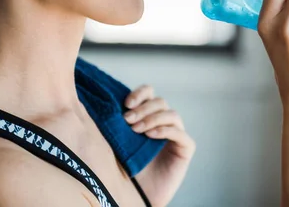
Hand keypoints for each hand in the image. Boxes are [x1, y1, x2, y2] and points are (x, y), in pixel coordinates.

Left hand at [124, 85, 194, 206]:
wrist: (132, 198)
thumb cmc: (122, 169)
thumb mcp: (115, 141)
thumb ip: (115, 122)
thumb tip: (103, 101)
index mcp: (147, 116)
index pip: (149, 93)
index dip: (140, 93)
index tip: (125, 103)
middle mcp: (163, 122)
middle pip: (160, 101)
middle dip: (143, 108)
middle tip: (127, 120)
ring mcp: (176, 135)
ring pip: (172, 114)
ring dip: (153, 118)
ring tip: (137, 130)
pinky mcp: (185, 149)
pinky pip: (181, 134)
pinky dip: (166, 131)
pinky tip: (151, 136)